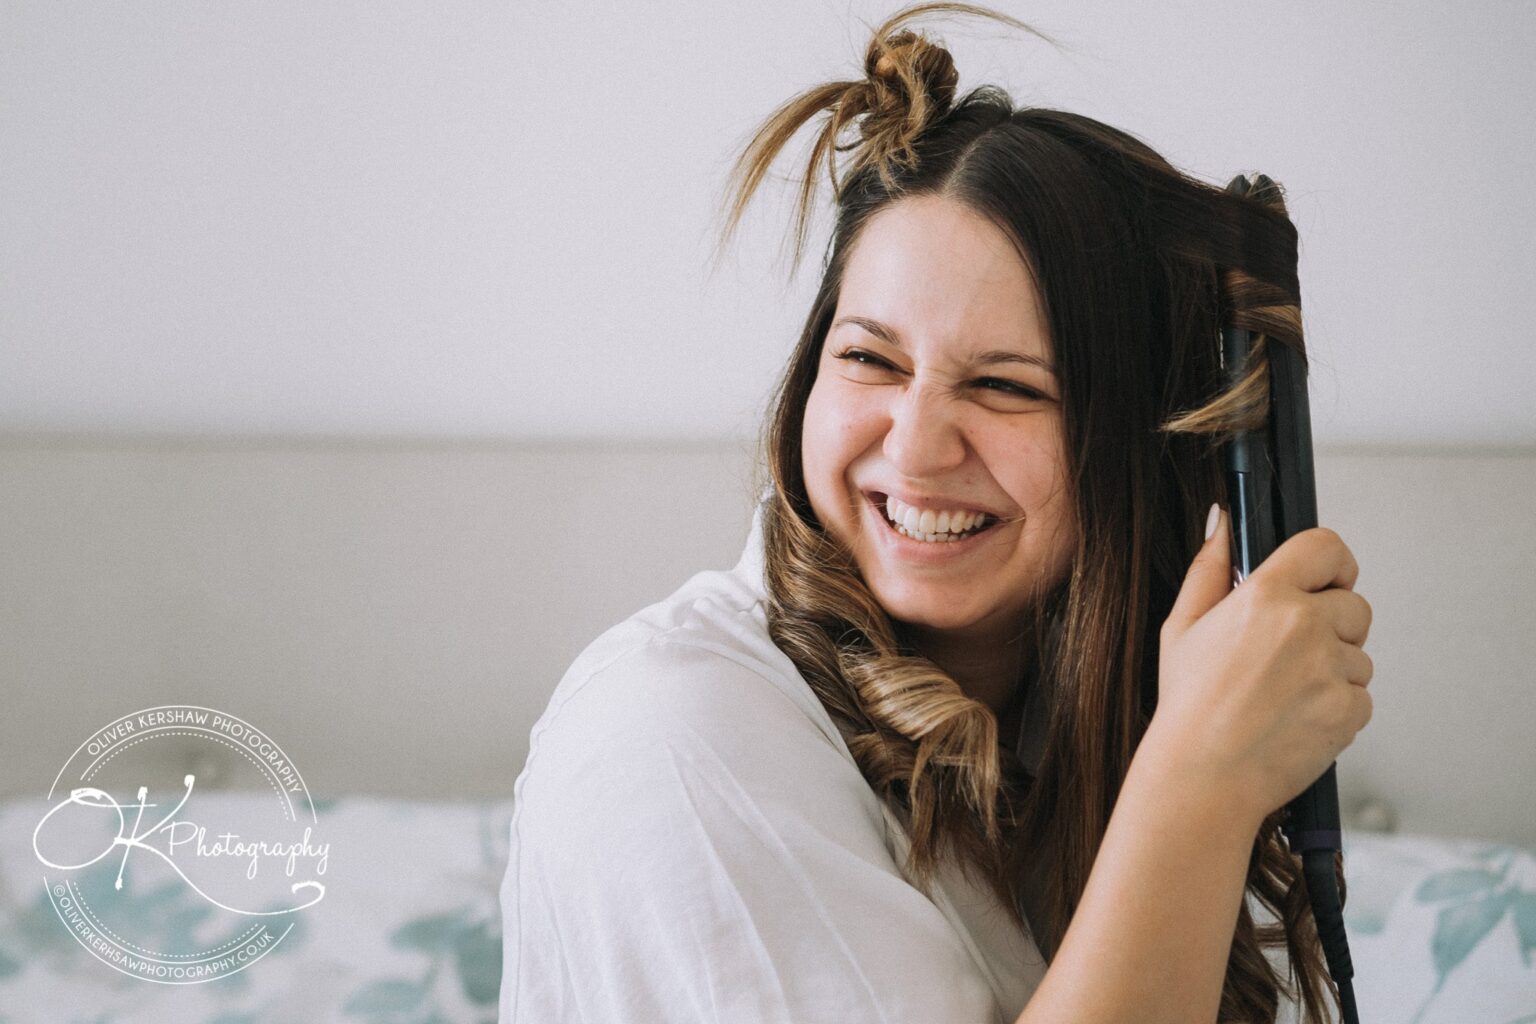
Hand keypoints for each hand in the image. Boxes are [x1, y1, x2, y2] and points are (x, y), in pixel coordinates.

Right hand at [1145, 506, 1374, 822]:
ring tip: (1283, 696)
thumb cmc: (1188, 707)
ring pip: (1359, 657)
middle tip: (1291, 656)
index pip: (1327, 547)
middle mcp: (1303, 625)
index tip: (1325, 580)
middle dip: (1332, 626)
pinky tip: (1296, 719)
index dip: (1332, 563)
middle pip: (1354, 605)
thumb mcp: (1181, 627)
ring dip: (1333, 673)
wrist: (1202, 778)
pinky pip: (1362, 698)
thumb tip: (1222, 523)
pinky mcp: (1349, 709)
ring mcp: (1330, 668)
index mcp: (1263, 595)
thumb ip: (1208, 568)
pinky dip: (1337, 709)